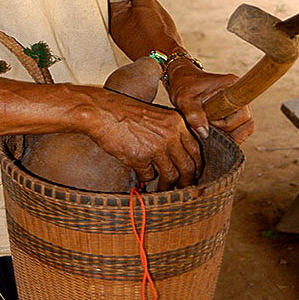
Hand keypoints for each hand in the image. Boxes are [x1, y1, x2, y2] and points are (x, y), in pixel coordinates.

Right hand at [84, 87, 201, 189]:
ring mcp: (156, 146)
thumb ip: (169, 133)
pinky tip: (140, 174)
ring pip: (171, 176)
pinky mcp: (140, 157)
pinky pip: (148, 176)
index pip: (195, 150)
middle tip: (183, 189)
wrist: (101, 110)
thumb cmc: (124, 112)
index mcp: (176, 122)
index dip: (196, 166)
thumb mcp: (155, 117)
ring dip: (167, 185)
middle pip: (188, 166)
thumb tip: (180, 158)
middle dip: (186, 181)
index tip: (193, 175)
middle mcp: (170, 134)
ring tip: (162, 188)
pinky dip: (145, 177)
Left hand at [166, 60, 253, 144]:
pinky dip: (226, 134)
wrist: (182, 79)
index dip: (228, 125)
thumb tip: (205, 134)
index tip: (211, 124)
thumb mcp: (184, 98)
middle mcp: (239, 95)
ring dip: (228, 135)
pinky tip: (212, 132)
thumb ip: (193, 114)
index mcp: (231, 85)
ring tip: (208, 130)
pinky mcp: (234, 111)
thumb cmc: (184, 85)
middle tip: (206, 129)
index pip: (243, 114)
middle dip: (227, 132)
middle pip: (246, 124)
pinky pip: (238, 129)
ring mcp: (238, 104)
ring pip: (244, 129)